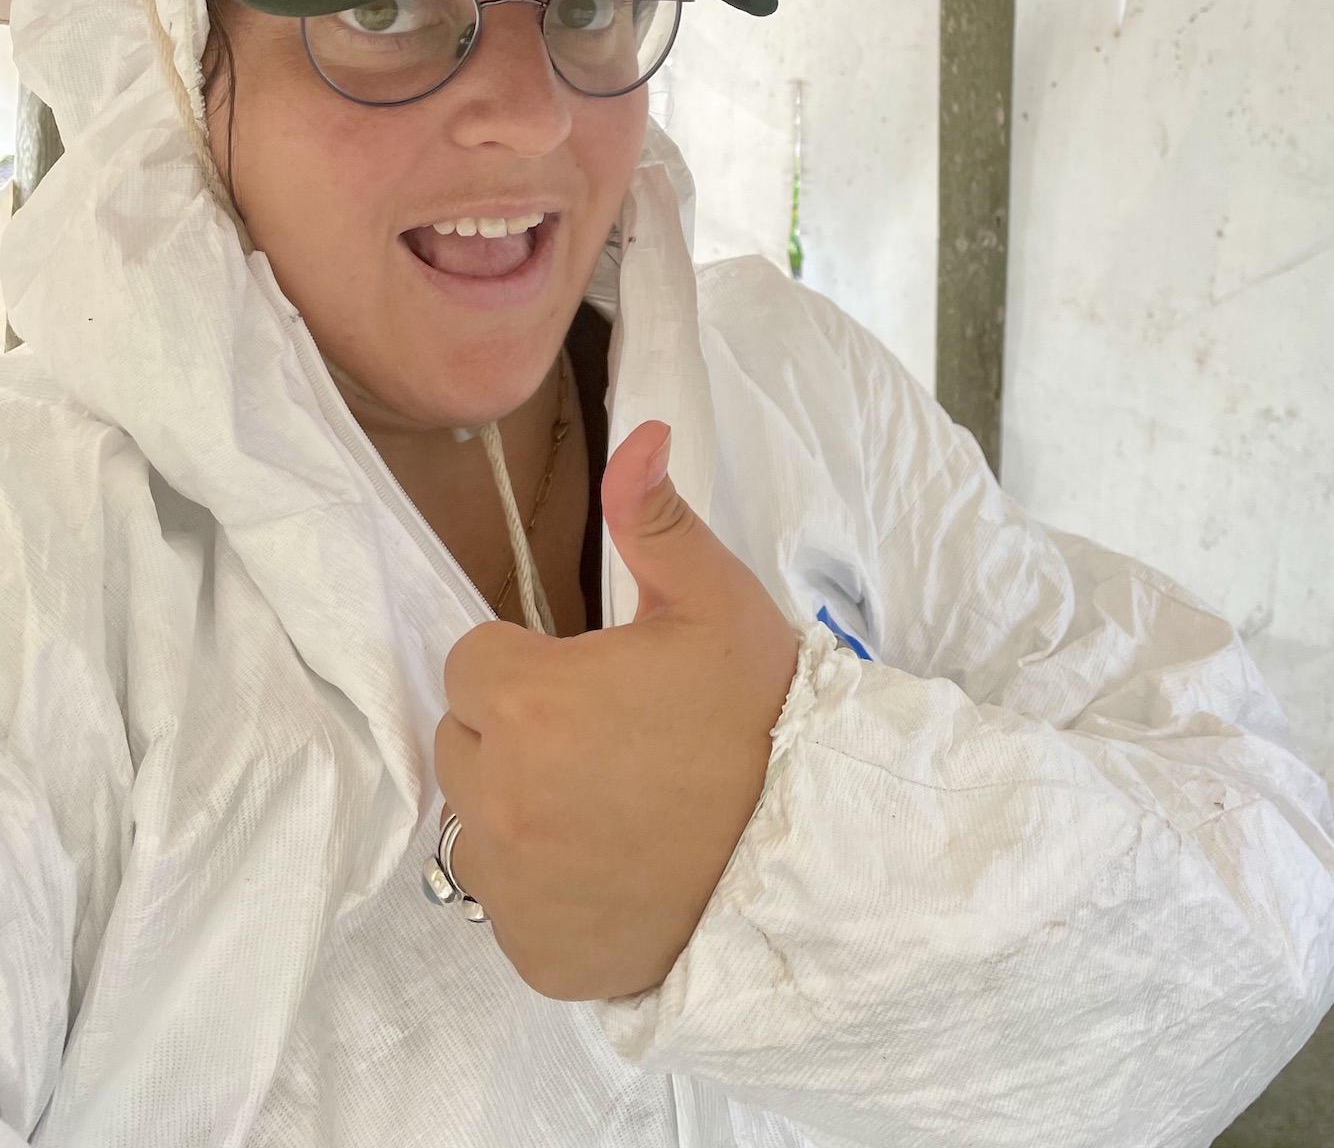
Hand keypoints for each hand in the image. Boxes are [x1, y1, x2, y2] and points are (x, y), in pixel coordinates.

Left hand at [435, 420, 800, 999]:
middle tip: (605, 739)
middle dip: (516, 731)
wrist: (814, 854)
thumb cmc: (761, 719)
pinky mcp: (535, 953)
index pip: (471, 662)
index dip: (527, 664)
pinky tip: (615, 866)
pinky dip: (546, 890)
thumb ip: (653, 518)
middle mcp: (499, 798)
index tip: (586, 679)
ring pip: (478, 824)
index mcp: (527, 700)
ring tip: (611, 804)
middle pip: (464, 741)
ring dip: (522, 809)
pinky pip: (510, 904)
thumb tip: (640, 433)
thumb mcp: (714, 603)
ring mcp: (514, 886)